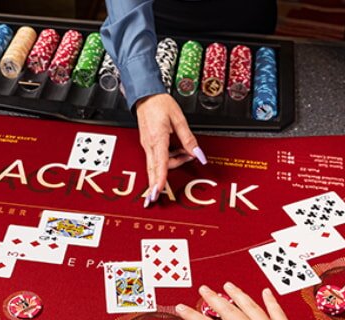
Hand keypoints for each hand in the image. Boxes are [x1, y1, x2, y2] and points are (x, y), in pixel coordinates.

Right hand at [135, 93, 206, 207]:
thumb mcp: (179, 120)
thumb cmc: (159, 104)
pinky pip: (156, 156)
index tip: (157, 192)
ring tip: (186, 153)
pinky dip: (167, 158)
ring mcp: (147, 144)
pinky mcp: (147, 143)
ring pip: (157, 163)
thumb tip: (198, 155)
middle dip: (154, 185)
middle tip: (154, 198)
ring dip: (172, 163)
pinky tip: (177, 151)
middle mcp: (149, 144)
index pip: (160, 164)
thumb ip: (189, 139)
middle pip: (154, 169)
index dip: (159, 180)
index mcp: (158, 139)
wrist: (145, 96)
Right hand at [176, 283, 333, 319]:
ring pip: (250, 306)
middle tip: (204, 289)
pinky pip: (276, 311)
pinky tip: (266, 293)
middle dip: (213, 298)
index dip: (193, 316)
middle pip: (228, 310)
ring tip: (228, 285)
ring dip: (237, 294)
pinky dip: (270, 300)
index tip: (182, 308)